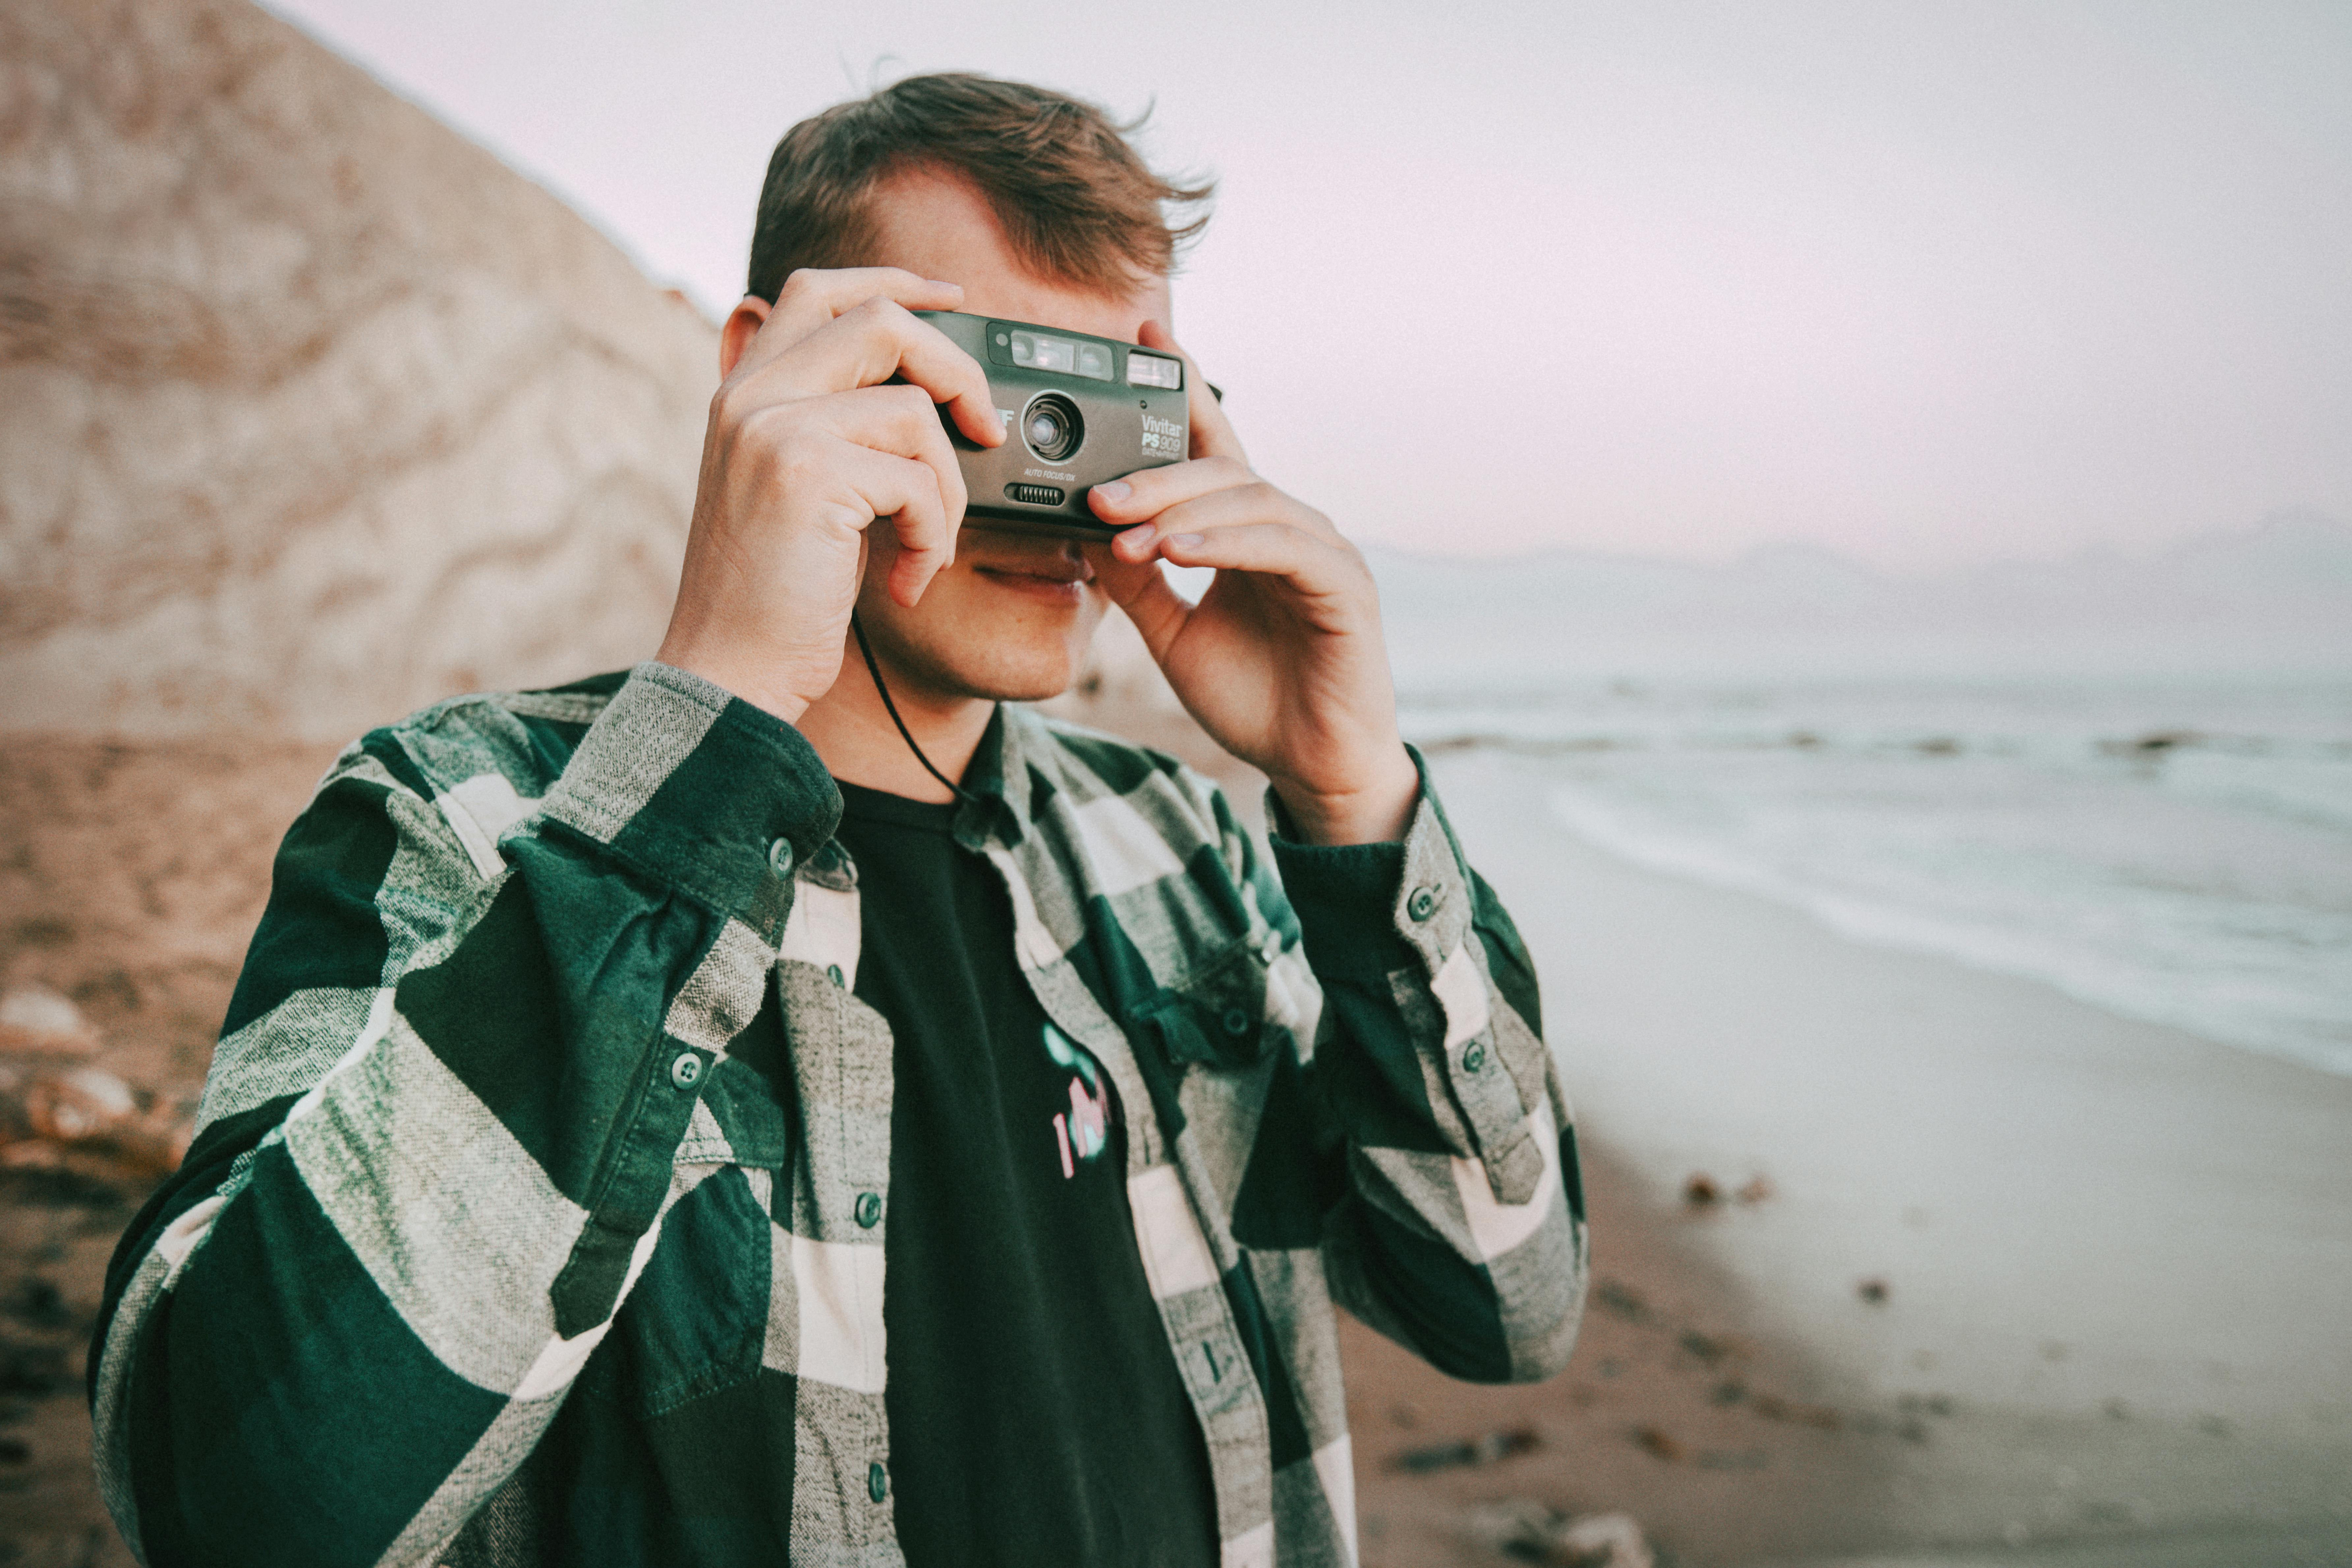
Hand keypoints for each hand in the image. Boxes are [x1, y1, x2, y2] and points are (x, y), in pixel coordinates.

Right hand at [655, 269, 1004, 721]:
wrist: (729, 672)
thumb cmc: (772, 599)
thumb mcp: (796, 493)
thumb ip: (833, 430)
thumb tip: (927, 400)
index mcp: (744, 393)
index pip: (820, 290)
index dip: (896, 284)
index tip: (954, 302)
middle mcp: (750, 397)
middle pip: (882, 324)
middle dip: (956, 374)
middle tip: (985, 433)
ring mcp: (772, 428)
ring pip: (915, 411)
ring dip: (947, 490)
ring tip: (926, 547)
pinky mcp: (806, 474)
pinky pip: (919, 479)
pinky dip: (934, 536)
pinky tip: (908, 580)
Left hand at [1086, 323, 1418, 844]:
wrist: (1312, 764)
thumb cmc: (1254, 698)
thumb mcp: (1174, 635)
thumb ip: (1138, 583)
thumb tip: (1090, 533)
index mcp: (1250, 532)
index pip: (1214, 445)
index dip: (1183, 389)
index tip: (1142, 338)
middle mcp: (1291, 527)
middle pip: (1221, 470)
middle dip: (1153, 475)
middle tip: (1094, 495)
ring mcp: (1323, 551)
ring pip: (1250, 499)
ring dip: (1182, 510)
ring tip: (1125, 530)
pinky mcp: (1344, 585)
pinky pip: (1281, 546)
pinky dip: (1226, 544)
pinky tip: (1179, 551)